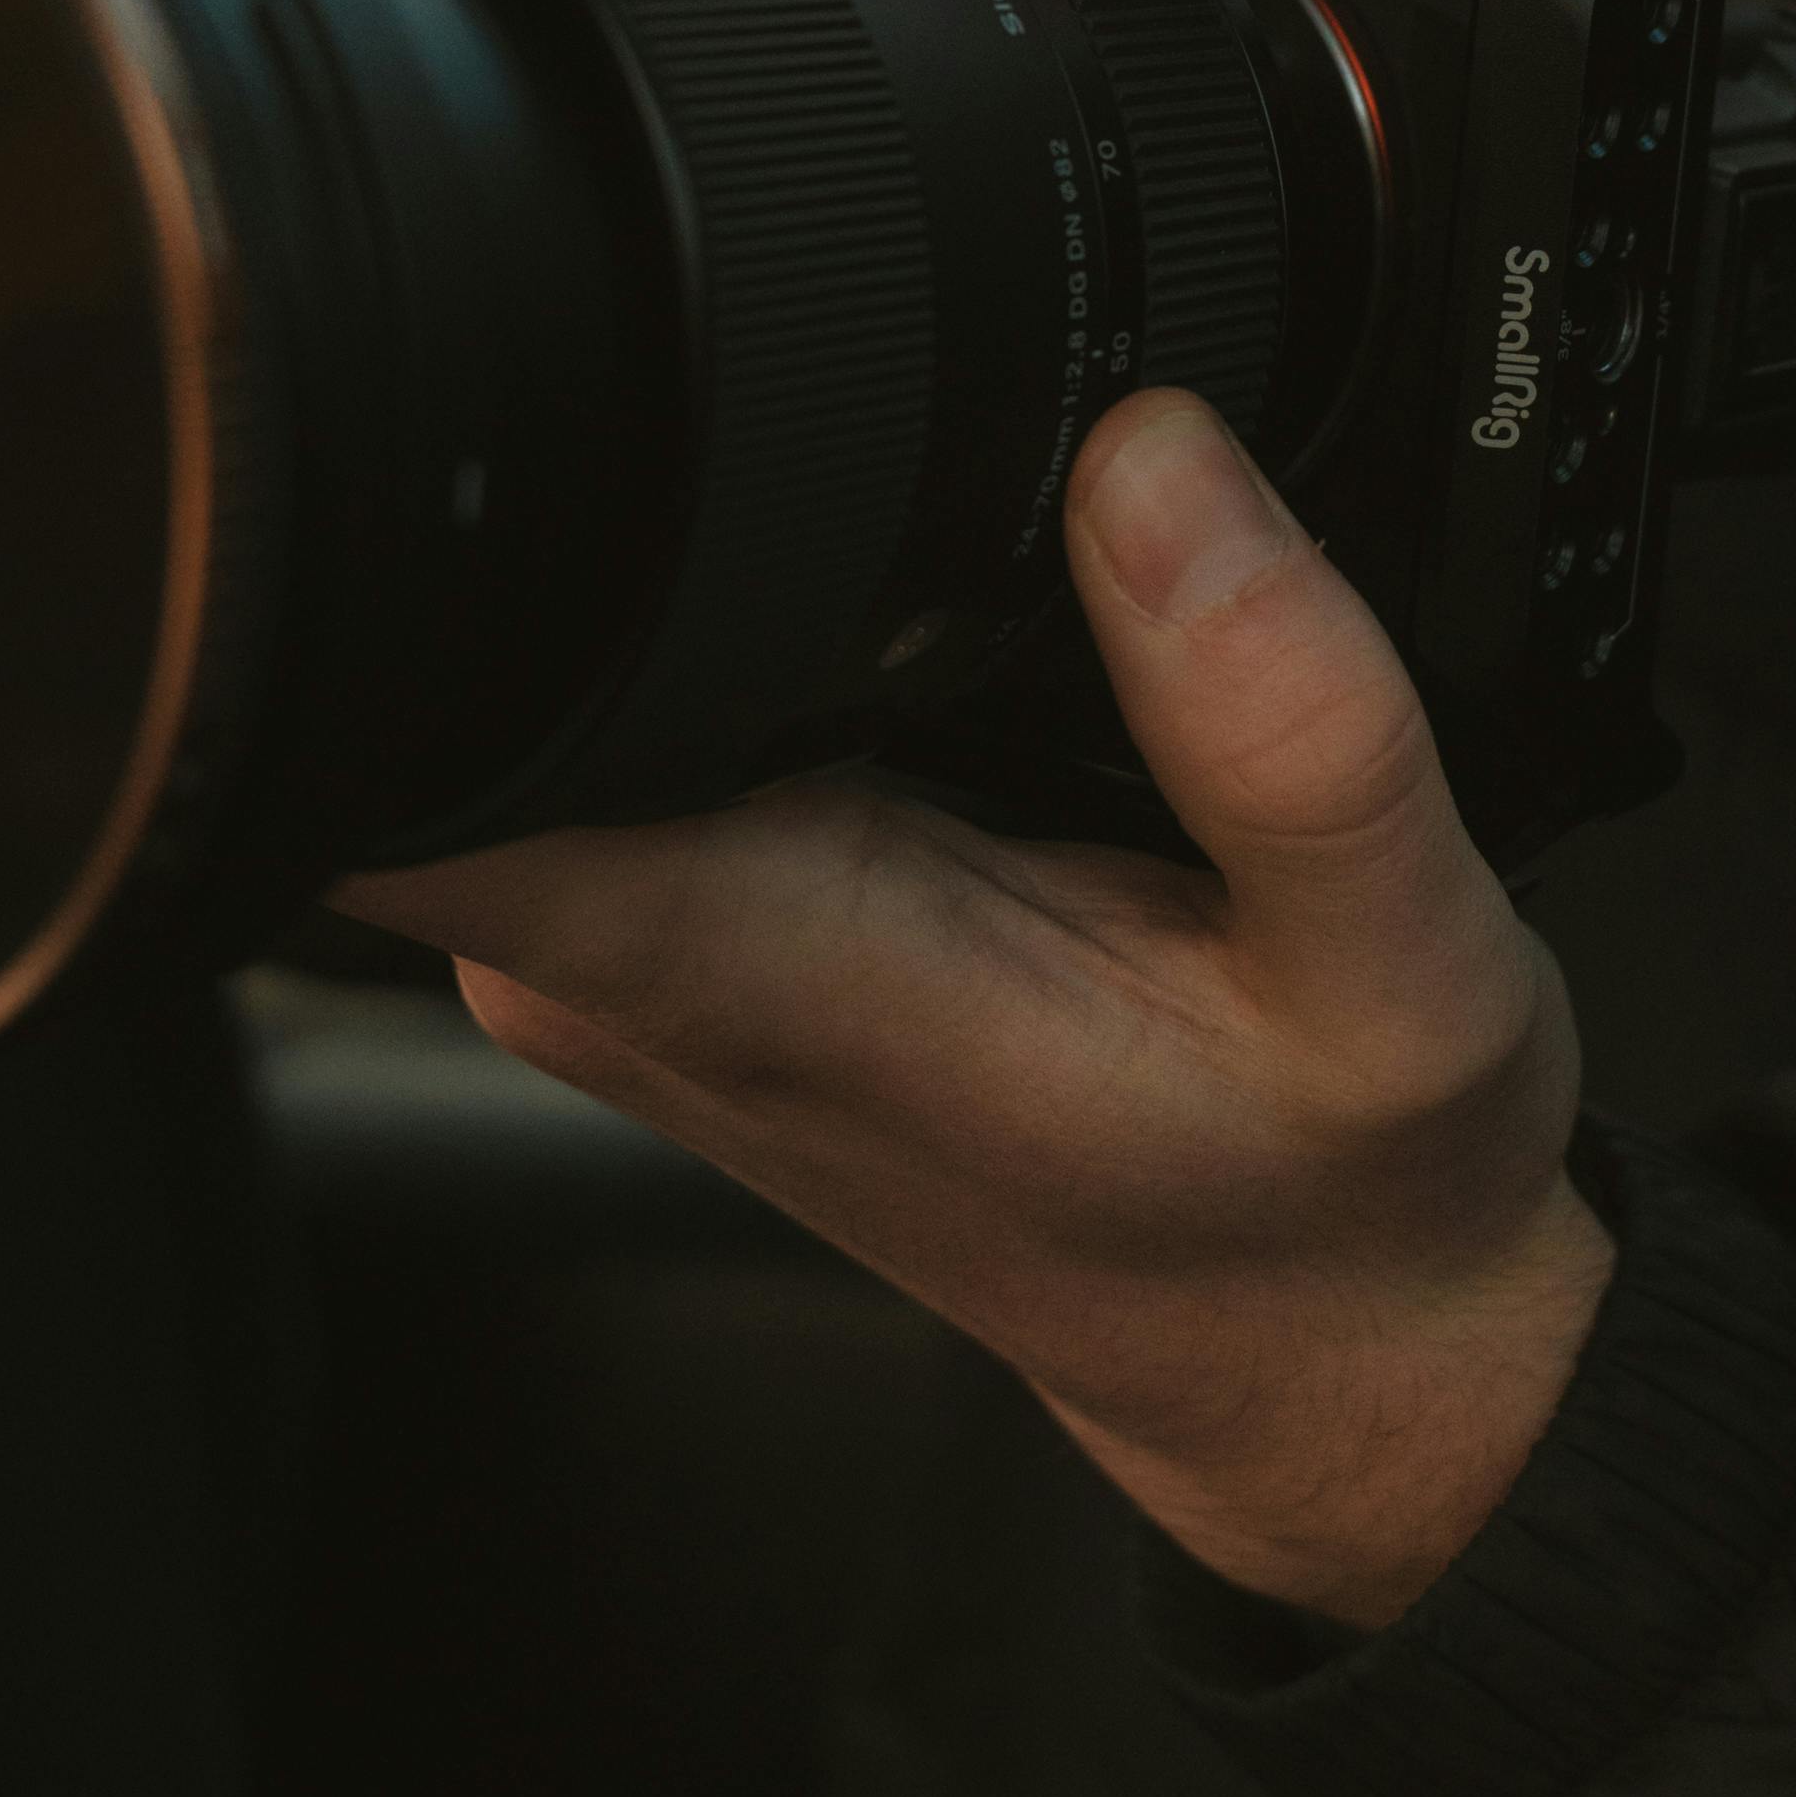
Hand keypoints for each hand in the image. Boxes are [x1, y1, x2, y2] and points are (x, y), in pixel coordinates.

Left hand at [341, 384, 1606, 1625]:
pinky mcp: (686, 933)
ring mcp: (642, 953)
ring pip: (539, 666)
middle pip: (450, 641)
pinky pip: (627, 716)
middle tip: (925, 549)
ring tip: (974, 666)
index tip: (592, 442)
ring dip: (706, 585)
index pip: (388, 755)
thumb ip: (1290, 723)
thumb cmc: (1334, 1210)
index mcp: (749, 959)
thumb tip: (1154, 460)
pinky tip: (949, 702)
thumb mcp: (1407, 978)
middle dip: (620, 509)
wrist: (1316, 1354)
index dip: (413, 573)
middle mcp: (639, 962)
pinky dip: (764, 656)